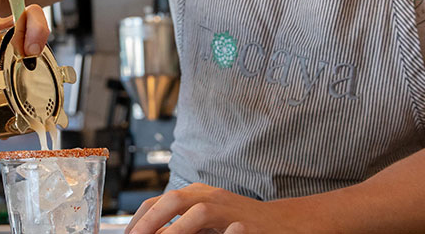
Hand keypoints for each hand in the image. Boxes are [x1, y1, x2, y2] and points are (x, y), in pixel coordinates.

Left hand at [125, 183, 296, 233]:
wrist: (284, 224)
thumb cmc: (242, 227)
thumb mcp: (208, 228)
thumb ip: (183, 230)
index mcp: (196, 195)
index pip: (159, 201)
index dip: (140, 218)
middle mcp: (207, 195)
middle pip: (169, 198)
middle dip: (147, 219)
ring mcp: (223, 204)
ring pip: (188, 206)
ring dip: (168, 225)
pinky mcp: (239, 219)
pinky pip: (211, 219)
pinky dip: (190, 229)